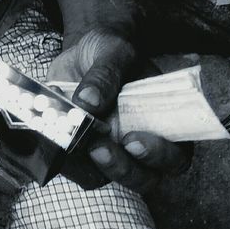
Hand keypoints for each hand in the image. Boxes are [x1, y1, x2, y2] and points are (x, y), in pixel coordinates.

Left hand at [46, 28, 188, 192]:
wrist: (82, 52)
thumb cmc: (110, 50)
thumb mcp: (112, 50)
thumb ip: (106, 74)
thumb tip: (89, 101)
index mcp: (164, 122)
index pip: (175, 154)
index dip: (159, 156)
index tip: (134, 141)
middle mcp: (142, 144)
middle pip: (144, 178)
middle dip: (123, 169)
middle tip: (99, 148)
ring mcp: (112, 151)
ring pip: (107, 178)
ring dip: (87, 167)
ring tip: (72, 144)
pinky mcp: (83, 152)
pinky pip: (76, 169)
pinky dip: (65, 161)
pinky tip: (54, 141)